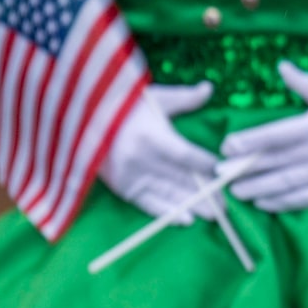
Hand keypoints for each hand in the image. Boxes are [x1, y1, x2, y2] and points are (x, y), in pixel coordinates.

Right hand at [98, 83, 222, 223]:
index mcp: (149, 135)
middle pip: (180, 179)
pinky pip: (147, 204)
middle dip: (206, 192)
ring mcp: (129, 175)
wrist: (80, 117)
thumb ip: (183, 98)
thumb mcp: (153, 97)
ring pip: (168, 194)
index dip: (205, 165)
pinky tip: (186, 219)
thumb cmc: (121, 103)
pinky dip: (166, 213)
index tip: (224, 171)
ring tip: (215, 215)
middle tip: (227, 204)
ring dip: (192, 206)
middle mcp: (140, 159)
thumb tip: (209, 88)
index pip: (185, 155)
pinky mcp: (120, 186)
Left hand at [217, 62, 307, 212]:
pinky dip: (282, 202)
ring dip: (257, 188)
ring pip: (284, 182)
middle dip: (243, 168)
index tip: (226, 146)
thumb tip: (281, 67)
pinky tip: (263, 204)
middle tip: (219, 173)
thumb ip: (306, 86)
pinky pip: (304, 199)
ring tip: (235, 191)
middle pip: (273, 161)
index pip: (274, 135)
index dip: (248, 142)